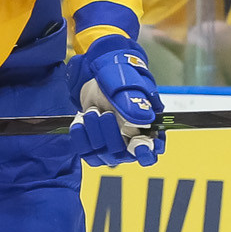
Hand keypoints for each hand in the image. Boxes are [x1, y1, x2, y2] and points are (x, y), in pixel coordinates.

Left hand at [65, 34, 164, 166]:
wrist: (97, 75)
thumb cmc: (119, 78)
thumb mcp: (126, 85)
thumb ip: (133, 102)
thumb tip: (141, 120)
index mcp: (147, 129)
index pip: (149, 153)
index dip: (144, 154)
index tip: (136, 143)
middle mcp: (130, 141)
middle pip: (121, 155)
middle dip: (109, 133)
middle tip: (104, 112)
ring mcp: (111, 144)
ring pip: (102, 155)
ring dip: (94, 133)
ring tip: (93, 111)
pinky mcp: (94, 144)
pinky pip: (85, 152)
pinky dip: (80, 137)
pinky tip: (80, 121)